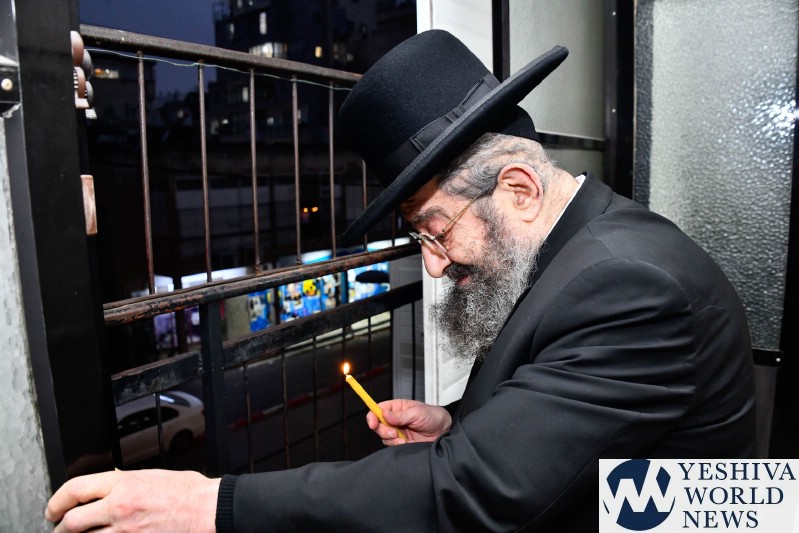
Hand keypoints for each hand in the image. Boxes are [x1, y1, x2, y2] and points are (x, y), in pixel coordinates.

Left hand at [45, 469, 219, 531]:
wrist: (207, 509)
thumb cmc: (187, 491)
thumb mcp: (152, 475)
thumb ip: (126, 481)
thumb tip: (110, 485)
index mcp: (123, 483)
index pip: (75, 489)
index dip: (57, 500)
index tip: (54, 508)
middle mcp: (120, 507)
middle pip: (72, 521)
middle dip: (60, 528)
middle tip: (58, 529)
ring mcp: (126, 530)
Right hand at [367, 399, 451, 445]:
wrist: (444, 431)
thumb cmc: (433, 416)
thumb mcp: (417, 412)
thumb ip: (400, 415)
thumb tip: (384, 414)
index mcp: (397, 408)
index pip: (378, 409)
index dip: (372, 416)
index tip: (372, 423)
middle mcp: (394, 420)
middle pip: (378, 425)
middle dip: (383, 430)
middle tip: (394, 432)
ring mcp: (398, 431)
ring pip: (384, 437)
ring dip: (391, 439)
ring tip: (403, 439)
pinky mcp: (402, 442)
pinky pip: (392, 445)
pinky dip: (397, 446)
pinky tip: (406, 443)